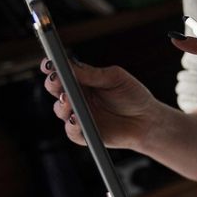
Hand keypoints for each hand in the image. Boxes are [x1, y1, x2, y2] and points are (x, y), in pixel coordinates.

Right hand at [41, 58, 159, 149]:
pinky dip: (72, 125)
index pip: (62, 72)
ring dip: (62, 104)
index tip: (48, 62)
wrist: (148, 120)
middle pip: (56, 89)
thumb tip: (70, 66)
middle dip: (53, 83)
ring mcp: (78, 115)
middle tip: (55, 79)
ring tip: (68, 99)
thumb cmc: (133, 95)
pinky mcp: (83, 134)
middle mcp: (77, 97)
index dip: (52, 67)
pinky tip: (76, 119)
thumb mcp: (116, 79)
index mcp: (83, 80)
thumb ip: (93, 74)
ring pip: (61, 110)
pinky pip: (72, 131)